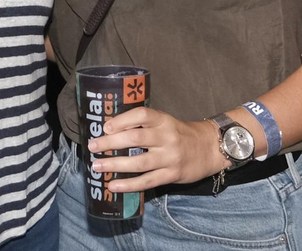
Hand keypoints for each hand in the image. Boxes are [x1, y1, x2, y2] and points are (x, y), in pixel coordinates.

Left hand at [87, 106, 222, 191]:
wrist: (209, 148)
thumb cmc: (180, 134)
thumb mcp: (165, 122)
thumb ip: (144, 125)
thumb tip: (110, 130)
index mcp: (163, 120)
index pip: (142, 115)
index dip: (122, 120)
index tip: (106, 127)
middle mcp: (167, 137)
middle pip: (136, 138)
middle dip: (110, 143)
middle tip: (92, 146)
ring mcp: (170, 157)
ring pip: (139, 162)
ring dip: (115, 165)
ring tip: (97, 166)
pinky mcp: (172, 175)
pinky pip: (147, 181)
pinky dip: (128, 185)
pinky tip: (113, 186)